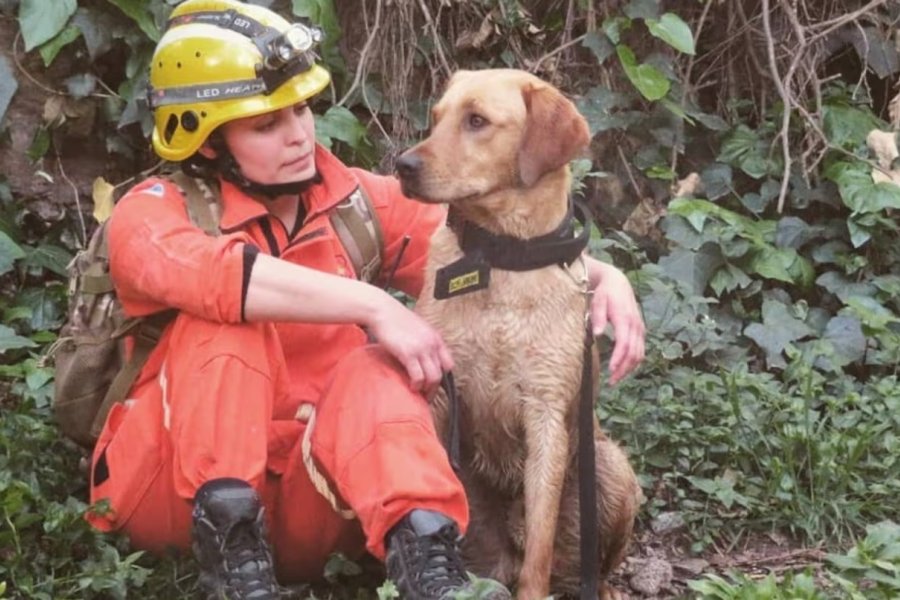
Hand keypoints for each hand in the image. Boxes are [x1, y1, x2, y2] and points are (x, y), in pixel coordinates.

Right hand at [367, 296, 453, 392]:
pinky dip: (416, 385)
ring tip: (419, 393)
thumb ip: (423, 341)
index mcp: (436, 338)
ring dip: (426, 390)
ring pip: (432, 378)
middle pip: (441, 374)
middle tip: (427, 395)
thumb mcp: (417, 328)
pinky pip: (418, 376)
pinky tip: (411, 387)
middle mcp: (432, 344)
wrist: (382, 310)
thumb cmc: (395, 318)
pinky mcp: (408, 353)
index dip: (443, 376)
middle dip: (434, 388)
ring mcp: (421, 349)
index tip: (435, 384)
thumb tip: (423, 356)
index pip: (448, 363)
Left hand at [587, 260, 644, 384]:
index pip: (624, 344)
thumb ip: (597, 318)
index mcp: (625, 319)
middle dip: (623, 369)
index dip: (618, 359)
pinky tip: (623, 369)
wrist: (617, 282)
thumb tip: (597, 334)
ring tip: (615, 379)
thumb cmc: (604, 293)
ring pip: (639, 354)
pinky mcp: (640, 331)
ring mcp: (640, 328)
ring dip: (629, 368)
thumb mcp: (597, 302)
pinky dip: (633, 362)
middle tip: (611, 382)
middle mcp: (636, 325)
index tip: (610, 371)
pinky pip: (640, 350)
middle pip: (634, 353)